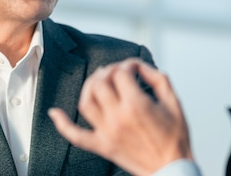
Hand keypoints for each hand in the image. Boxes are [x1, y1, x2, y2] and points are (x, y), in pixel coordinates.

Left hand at [49, 58, 192, 175]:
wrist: (171, 169)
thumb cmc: (175, 137)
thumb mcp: (174, 102)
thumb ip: (157, 77)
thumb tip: (138, 66)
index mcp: (137, 105)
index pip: (120, 72)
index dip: (127, 65)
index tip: (133, 69)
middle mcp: (118, 117)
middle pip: (99, 83)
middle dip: (107, 72)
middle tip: (116, 73)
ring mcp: (107, 132)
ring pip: (85, 102)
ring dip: (89, 87)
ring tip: (99, 83)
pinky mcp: (102, 146)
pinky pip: (76, 135)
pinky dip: (62, 124)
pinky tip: (55, 112)